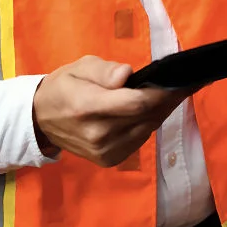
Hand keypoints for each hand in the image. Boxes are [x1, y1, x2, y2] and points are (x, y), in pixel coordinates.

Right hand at [31, 55, 185, 167]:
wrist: (41, 119)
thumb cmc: (64, 86)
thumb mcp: (80, 67)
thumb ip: (104, 70)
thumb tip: (127, 75)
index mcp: (89, 107)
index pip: (137, 103)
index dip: (162, 92)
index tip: (179, 79)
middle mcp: (99, 134)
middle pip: (147, 117)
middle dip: (168, 99)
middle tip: (185, 83)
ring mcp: (105, 151)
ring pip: (147, 128)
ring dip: (161, 111)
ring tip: (171, 94)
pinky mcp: (109, 160)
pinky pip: (140, 139)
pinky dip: (148, 124)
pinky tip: (151, 110)